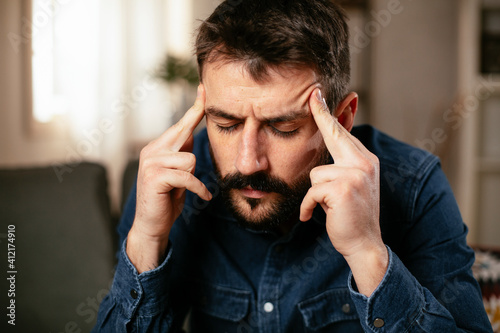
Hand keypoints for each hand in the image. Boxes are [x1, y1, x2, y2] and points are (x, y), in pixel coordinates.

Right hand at [127, 85, 211, 272]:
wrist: (152, 226)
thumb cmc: (167, 200)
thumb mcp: (178, 175)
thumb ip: (182, 156)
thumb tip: (192, 138)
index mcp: (158, 148)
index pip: (180, 125)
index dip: (194, 108)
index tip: (203, 89)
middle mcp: (152, 151)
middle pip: (184, 131)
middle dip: (197, 115)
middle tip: (206, 92)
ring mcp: (152, 163)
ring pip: (189, 159)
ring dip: (194, 178)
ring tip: (188, 189)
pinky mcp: (156, 177)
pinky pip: (187, 177)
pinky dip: (198, 189)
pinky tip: (202, 197)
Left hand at [300, 89, 386, 295]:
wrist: (364, 244)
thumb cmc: (351, 215)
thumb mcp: (351, 185)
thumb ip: (343, 163)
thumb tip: (334, 143)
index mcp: (365, 161)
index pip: (344, 133)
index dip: (330, 114)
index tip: (317, 95)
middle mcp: (364, 163)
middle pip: (334, 134)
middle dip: (321, 114)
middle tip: (311, 94)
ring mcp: (356, 175)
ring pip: (316, 173)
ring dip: (315, 193)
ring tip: (327, 207)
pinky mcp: (343, 188)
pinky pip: (312, 191)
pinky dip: (308, 206)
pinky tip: (313, 216)